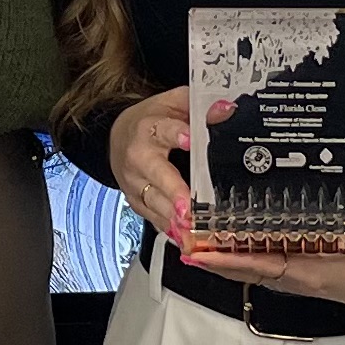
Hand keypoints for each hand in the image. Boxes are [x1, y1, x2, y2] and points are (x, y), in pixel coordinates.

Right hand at [107, 83, 198, 241]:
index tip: (189, 139)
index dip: (177, 134)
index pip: (164, 129)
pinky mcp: (138, 202)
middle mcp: (139, 157)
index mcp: (150, 127)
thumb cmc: (152, 120)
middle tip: (189, 208)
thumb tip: (225, 109)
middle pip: (157, 174)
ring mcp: (136, 183)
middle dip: (173, 192)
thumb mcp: (173, 104)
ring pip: (154, 202)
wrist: (119, 137)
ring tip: (193, 229)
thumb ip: (198, 107)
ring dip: (174, 218)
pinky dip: (171, 231)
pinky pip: (154, 219)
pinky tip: (186, 240)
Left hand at [178, 172, 344, 323]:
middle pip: (240, 266)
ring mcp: (290, 275)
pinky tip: (224, 232)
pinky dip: (236, 250)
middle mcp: (290, 276)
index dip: (225, 258)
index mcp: (305, 272)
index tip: (196, 250)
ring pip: (245, 265)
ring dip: (218, 252)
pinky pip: (257, 261)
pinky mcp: (294, 269)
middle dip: (209, 253)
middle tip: (179, 232)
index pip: (256, 264)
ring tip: (190, 230)